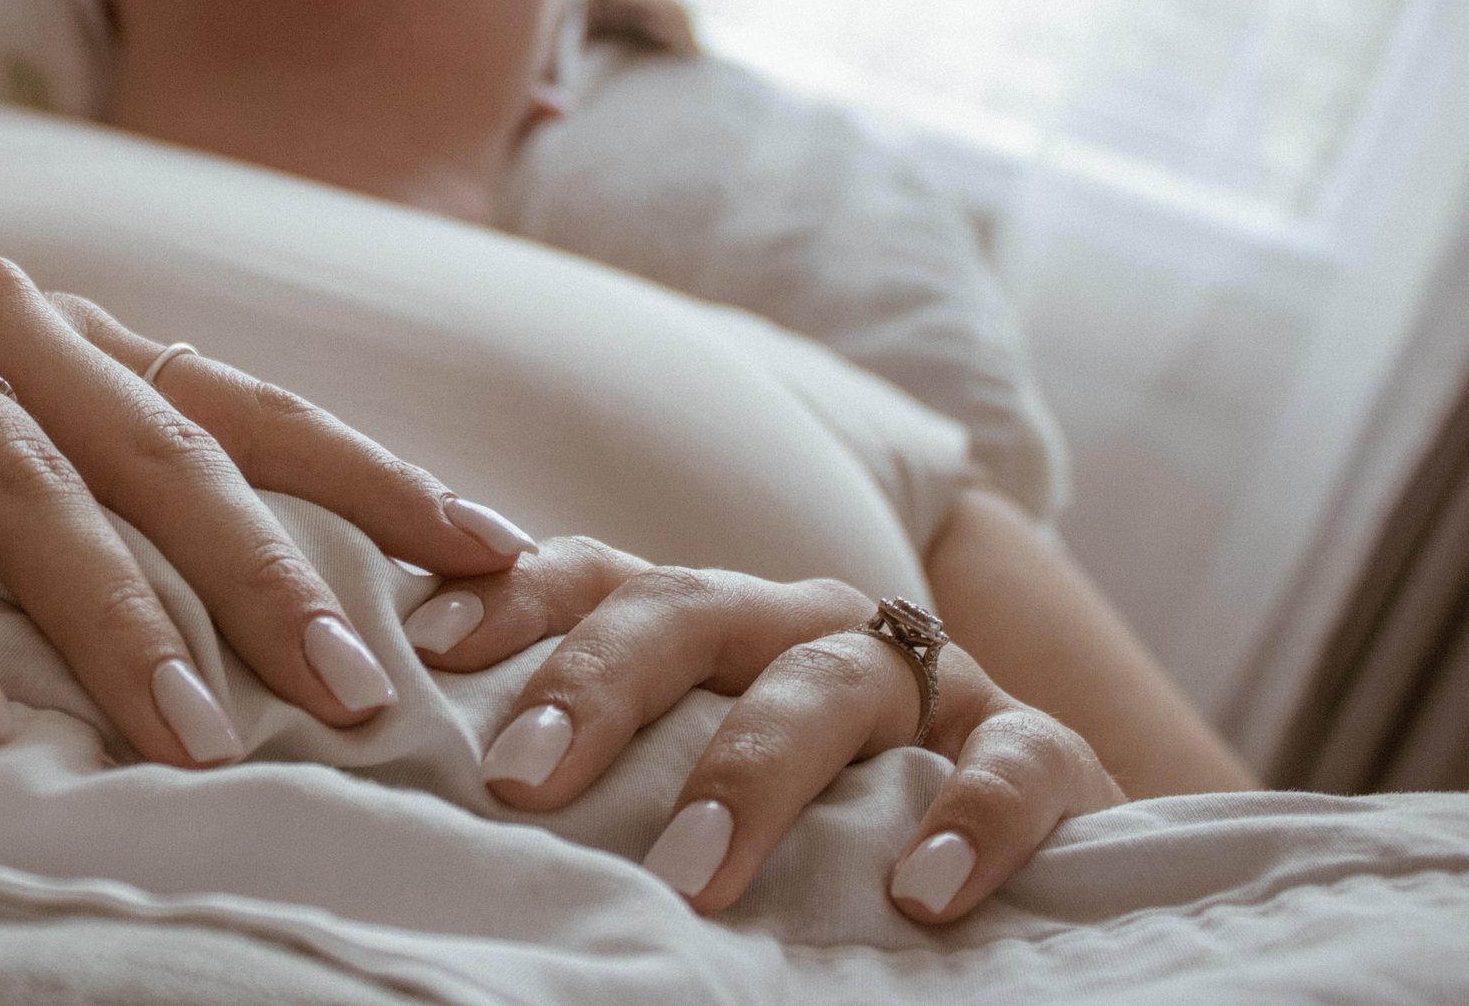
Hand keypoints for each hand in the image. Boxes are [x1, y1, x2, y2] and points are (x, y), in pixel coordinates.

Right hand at [0, 255, 535, 764]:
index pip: (247, 407)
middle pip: (162, 452)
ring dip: (114, 618)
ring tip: (190, 740)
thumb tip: (256, 654)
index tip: (497, 555)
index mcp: (65, 335)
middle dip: (267, 578)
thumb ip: (92, 514)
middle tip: (356, 696)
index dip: (374, 478)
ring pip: (25, 485)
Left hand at [405, 540, 1122, 920]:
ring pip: (829, 682)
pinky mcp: (1040, 748)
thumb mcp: (693, 768)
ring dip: (752, 774)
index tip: (427, 648)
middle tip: (518, 781)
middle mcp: (804, 626)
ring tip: (691, 873)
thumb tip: (438, 802)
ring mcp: (926, 678)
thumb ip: (597, 765)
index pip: (598, 578)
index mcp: (713, 625)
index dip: (513, 596)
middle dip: (599, 685)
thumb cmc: (816, 812)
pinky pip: (1011, 763)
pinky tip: (921, 890)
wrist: (1016, 828)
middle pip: (691, 611)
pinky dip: (968, 819)